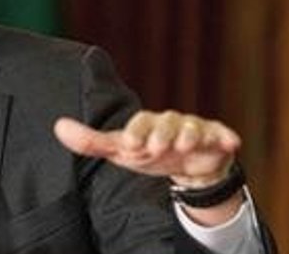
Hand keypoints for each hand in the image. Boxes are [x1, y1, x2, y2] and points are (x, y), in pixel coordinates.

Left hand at [53, 110, 240, 186]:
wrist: (185, 166)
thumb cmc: (147, 153)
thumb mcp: (119, 150)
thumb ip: (90, 141)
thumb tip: (58, 126)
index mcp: (146, 124)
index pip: (140, 123)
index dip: (136, 131)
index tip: (129, 144)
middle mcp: (170, 122)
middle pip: (166, 123)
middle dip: (161, 134)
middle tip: (155, 148)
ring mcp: (193, 129)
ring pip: (192, 128)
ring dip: (188, 135)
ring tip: (183, 145)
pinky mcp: (215, 138)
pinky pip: (221, 135)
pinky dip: (225, 137)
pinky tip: (230, 142)